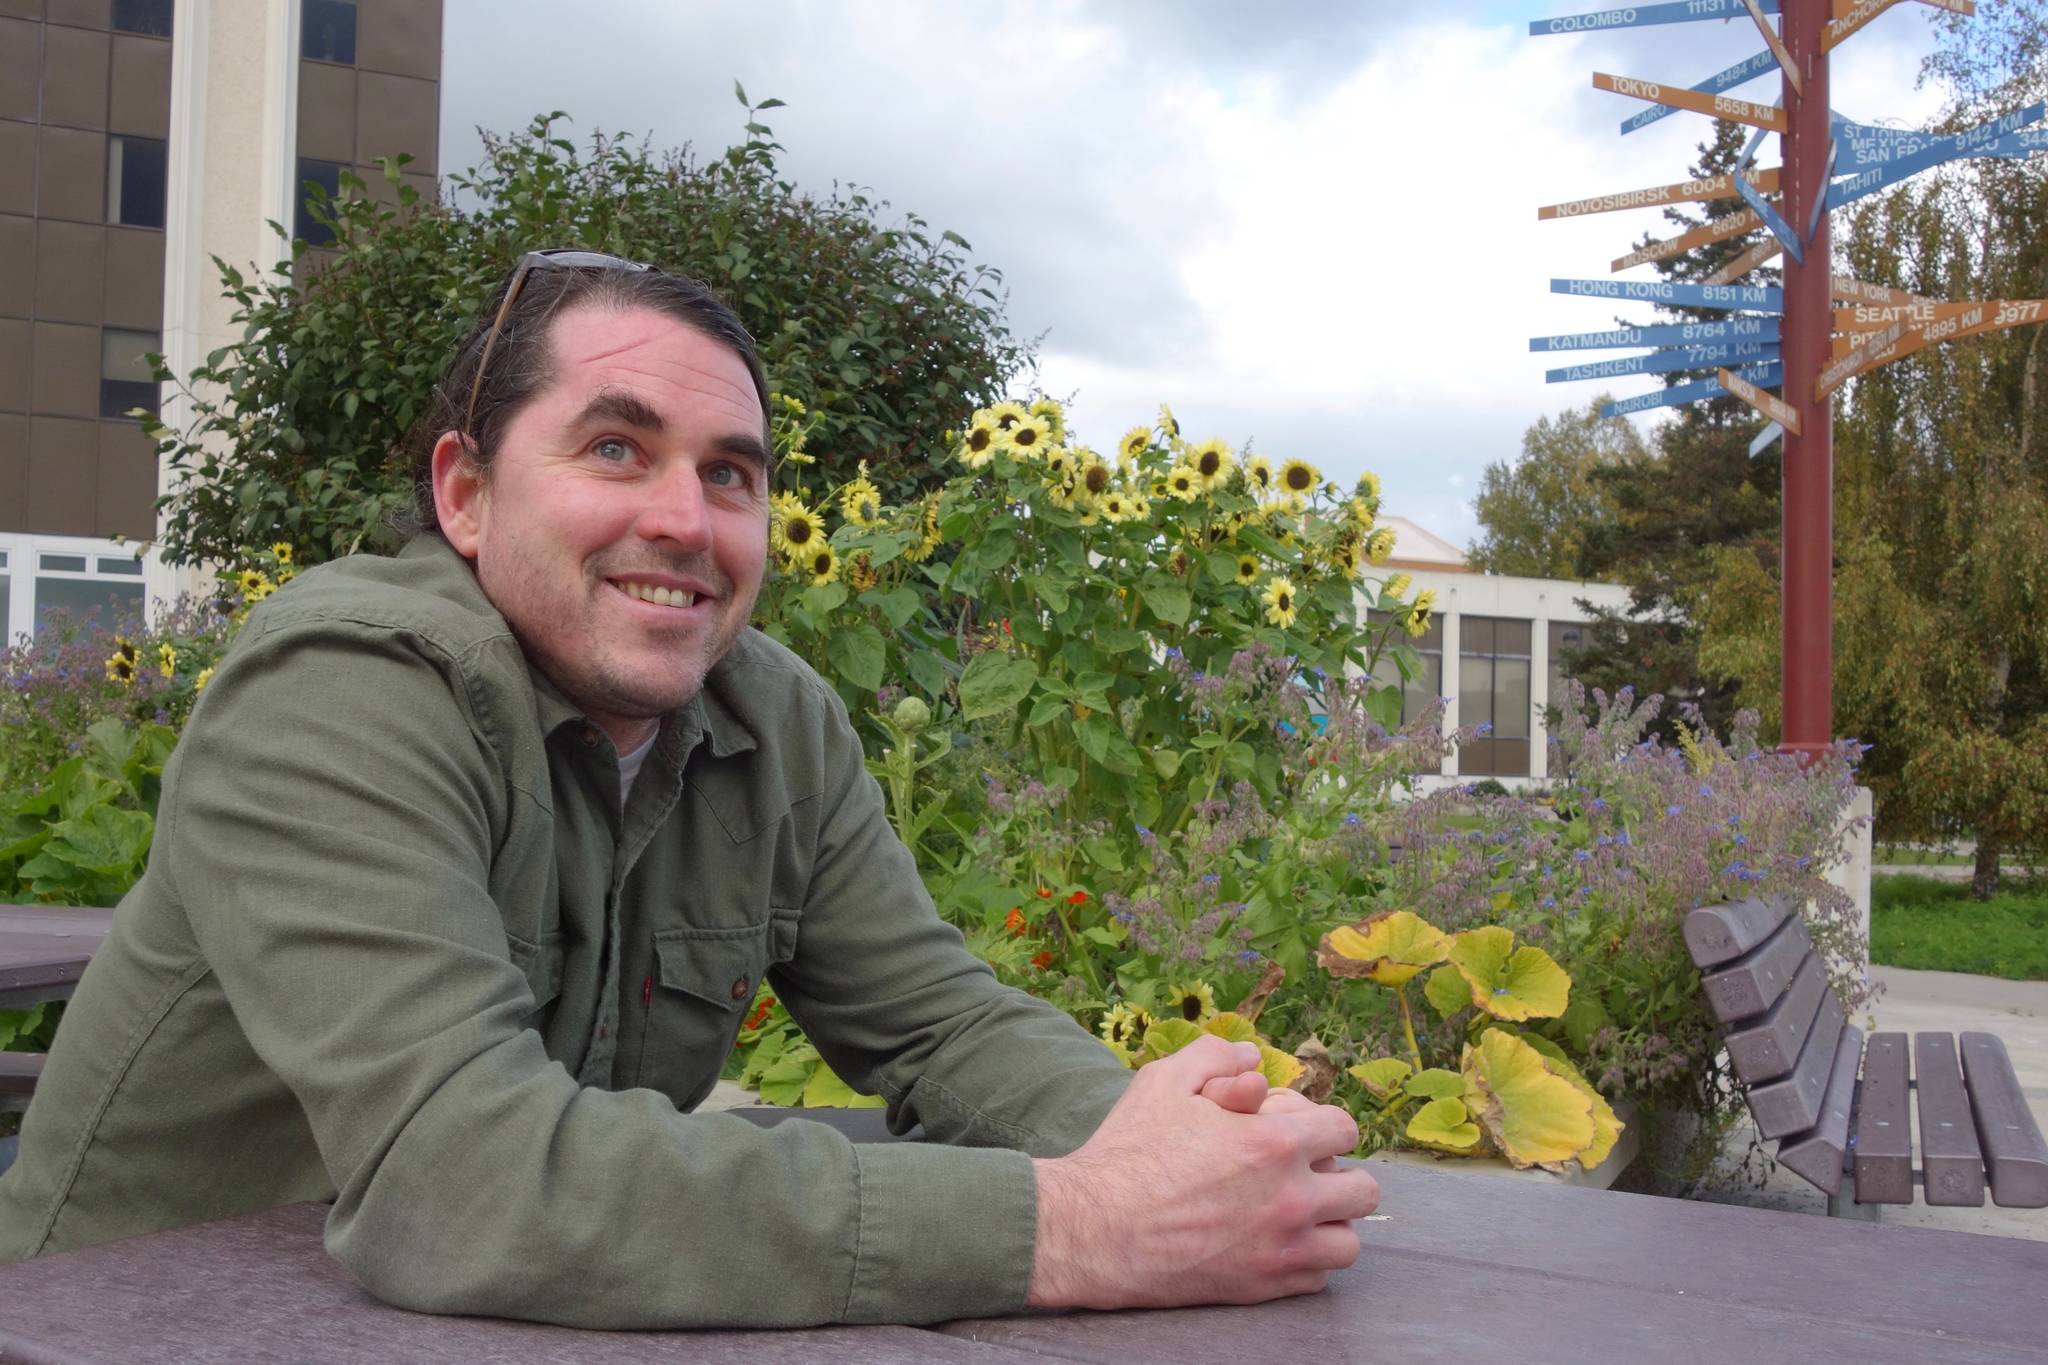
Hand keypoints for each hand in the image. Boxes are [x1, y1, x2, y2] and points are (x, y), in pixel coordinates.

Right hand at [1028, 1035, 1379, 1310]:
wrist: (1094, 1228)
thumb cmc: (1128, 1151)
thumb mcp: (1164, 1080)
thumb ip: (1216, 1057)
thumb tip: (1254, 1057)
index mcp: (1275, 1142)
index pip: (1343, 1130)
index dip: (1321, 1125)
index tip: (1296, 1131)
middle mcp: (1291, 1198)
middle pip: (1362, 1189)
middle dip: (1336, 1174)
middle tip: (1301, 1174)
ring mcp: (1281, 1249)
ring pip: (1348, 1242)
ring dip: (1329, 1223)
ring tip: (1294, 1213)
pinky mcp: (1263, 1287)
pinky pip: (1318, 1277)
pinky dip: (1305, 1261)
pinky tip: (1273, 1243)